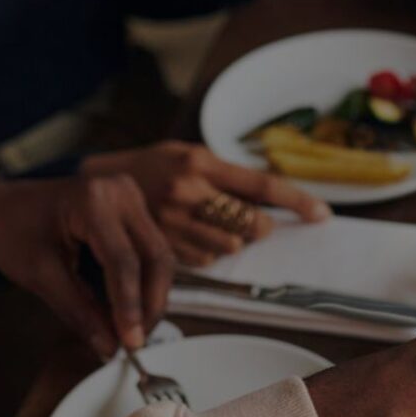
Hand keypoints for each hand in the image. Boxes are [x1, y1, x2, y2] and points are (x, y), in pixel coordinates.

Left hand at [0, 176, 174, 357]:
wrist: (1, 206)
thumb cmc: (12, 232)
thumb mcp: (39, 275)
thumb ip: (78, 311)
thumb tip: (109, 345)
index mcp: (93, 199)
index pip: (123, 261)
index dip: (129, 305)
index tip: (130, 342)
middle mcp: (121, 191)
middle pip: (155, 256)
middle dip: (150, 303)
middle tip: (137, 340)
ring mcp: (132, 197)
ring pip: (160, 256)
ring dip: (152, 296)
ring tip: (137, 329)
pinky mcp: (136, 209)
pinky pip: (152, 251)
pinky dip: (146, 282)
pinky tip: (135, 308)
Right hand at [82, 142, 330, 266]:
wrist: (94, 183)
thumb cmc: (150, 168)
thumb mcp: (187, 155)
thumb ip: (226, 174)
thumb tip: (271, 198)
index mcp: (200, 162)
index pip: (262, 185)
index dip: (297, 201)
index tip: (321, 214)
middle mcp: (188, 190)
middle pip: (251, 223)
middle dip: (259, 227)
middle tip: (253, 223)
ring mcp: (173, 221)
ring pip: (230, 246)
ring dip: (232, 242)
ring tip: (211, 226)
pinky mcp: (162, 245)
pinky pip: (205, 261)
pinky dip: (208, 253)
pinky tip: (191, 237)